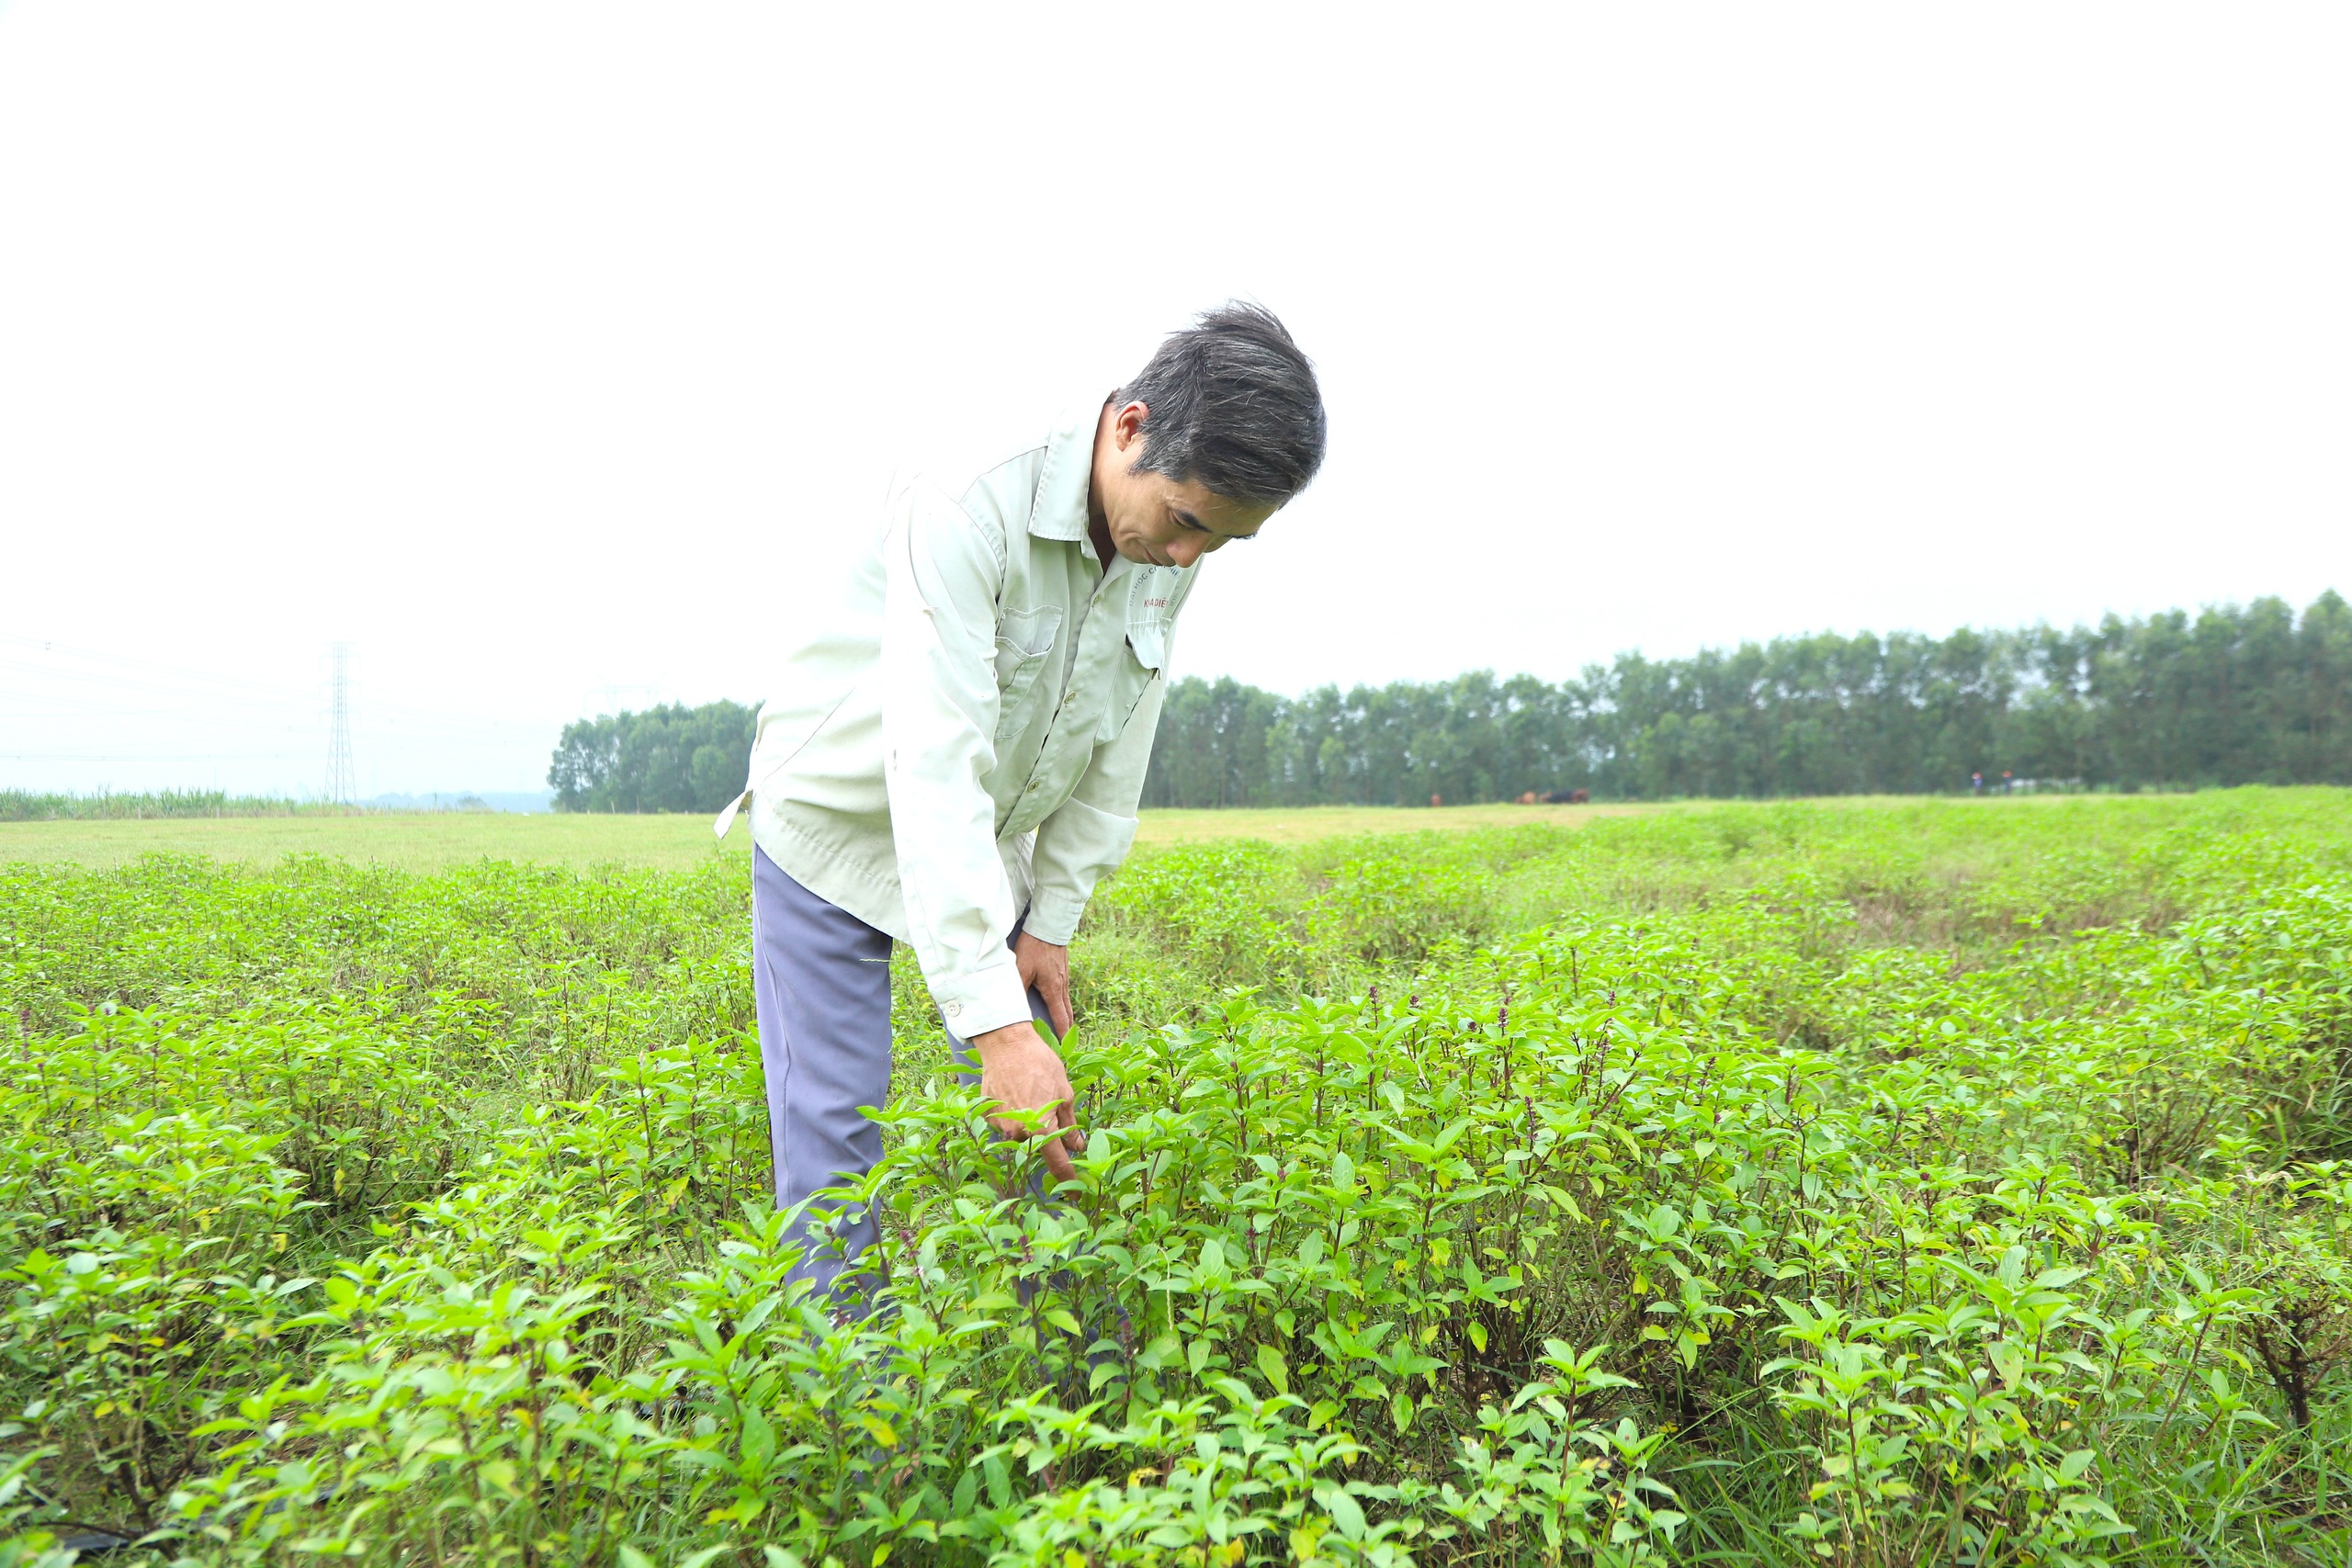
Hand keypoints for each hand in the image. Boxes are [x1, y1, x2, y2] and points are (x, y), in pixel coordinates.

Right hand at [968, 1019, 1084, 1184]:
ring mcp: (1000, 1126)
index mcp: (1041, 1128)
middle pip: (1036, 1146)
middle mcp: (1018, 1133)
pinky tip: (1016, 1091)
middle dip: (1044, 1133)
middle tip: (1045, 1103)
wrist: (1006, 1043)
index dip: (1068, 1179)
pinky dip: (1013, 1113)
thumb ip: (1069, 1124)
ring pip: (1020, 1134)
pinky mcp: (987, 1116)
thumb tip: (1076, 1146)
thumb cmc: (1039, 1063)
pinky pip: (1005, 1123)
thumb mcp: (1064, 1092)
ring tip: (1030, 1091)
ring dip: (1027, 1121)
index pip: (1057, 1163)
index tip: (1074, 1194)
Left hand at [1013, 931, 1073, 1038]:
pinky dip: (1062, 1003)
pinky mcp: (1062, 970)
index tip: (1063, 1047)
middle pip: (1068, 1014)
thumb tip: (1011, 1008)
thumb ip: (1017, 989)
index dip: (1062, 1035)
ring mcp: (1064, 978)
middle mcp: (1062, 986)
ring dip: (1065, 1016)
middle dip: (1066, 1029)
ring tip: (1060, 1027)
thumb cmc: (1034, 947)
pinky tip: (1054, 1002)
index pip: (1060, 1019)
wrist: (1049, 927)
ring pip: (1067, 1003)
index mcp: (1053, 990)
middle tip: (1064, 1043)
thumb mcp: (1020, 969)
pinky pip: (1064, 992)